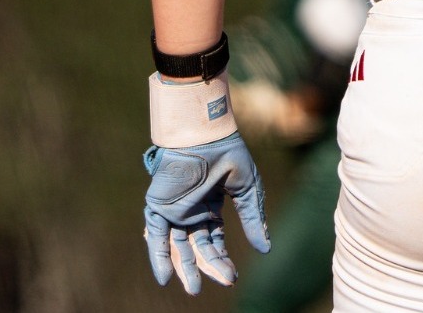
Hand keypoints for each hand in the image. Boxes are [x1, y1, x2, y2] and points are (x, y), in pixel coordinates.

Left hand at [142, 134, 270, 293]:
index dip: (221, 258)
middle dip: (207, 266)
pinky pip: (156, 236)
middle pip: (197, 246)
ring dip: (184, 268)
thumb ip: (253, 218)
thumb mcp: (247, 189)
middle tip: (218, 284)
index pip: (214, 238)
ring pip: (178, 246)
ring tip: (193, 289)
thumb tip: (265, 249)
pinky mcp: (159, 206)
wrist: (205, 133)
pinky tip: (165, 278)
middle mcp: (191, 210)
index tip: (231, 276)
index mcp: (210, 204)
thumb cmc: (227, 153)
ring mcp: (174, 209)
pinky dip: (158, 257)